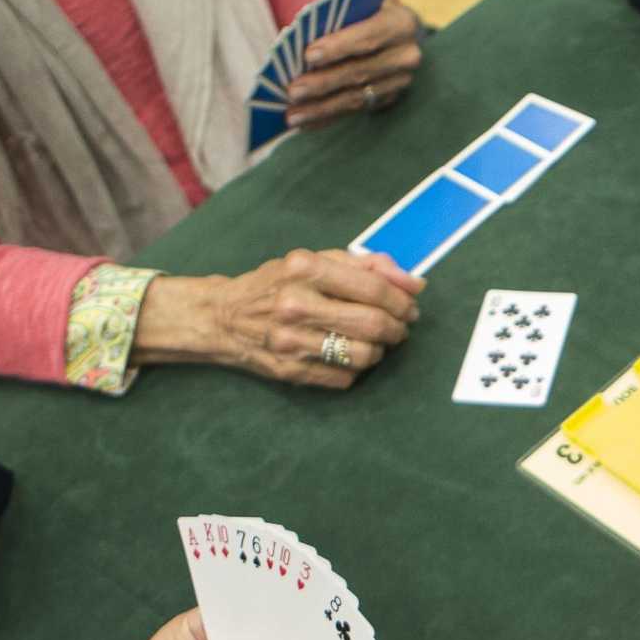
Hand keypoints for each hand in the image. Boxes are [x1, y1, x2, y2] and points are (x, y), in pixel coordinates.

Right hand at [135, 249, 422, 387]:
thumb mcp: (315, 261)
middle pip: (374, 325)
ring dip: (379, 351)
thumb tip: (415, 284)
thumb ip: (367, 266)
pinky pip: (345, 378)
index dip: (403, 301)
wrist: (223, 317)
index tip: (410, 307)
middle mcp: (295, 303)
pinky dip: (355, 369)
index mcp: (304, 268)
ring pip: (364, 356)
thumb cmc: (278, 284)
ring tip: (373, 343)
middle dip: (398, 328)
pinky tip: (346, 356)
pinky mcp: (290, 370)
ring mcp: (290, 341)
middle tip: (399, 328)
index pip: (374, 289)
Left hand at [286, 0, 423, 128]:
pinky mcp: (388, 98)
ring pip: (357, 97)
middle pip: (360, 71)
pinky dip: (327, 117)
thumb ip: (337, 6)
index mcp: (402, 22)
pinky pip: (354, 110)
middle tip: (292, 92)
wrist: (389, 26)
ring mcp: (399, 81)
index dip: (339, 46)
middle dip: (323, 83)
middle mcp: (406, 55)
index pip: (369, 36)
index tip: (308, 55)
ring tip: (292, 115)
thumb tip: (301, 27)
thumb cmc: (363, 6)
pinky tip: (305, 122)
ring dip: (321, 108)